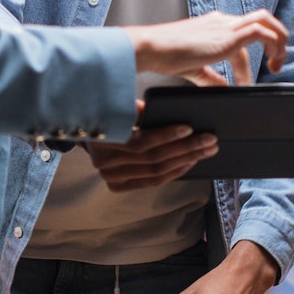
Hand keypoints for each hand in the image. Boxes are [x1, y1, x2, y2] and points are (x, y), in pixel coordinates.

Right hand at [86, 104, 216, 189]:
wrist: (84, 132)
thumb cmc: (108, 115)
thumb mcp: (118, 106)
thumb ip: (134, 110)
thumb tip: (154, 109)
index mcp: (103, 140)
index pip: (140, 142)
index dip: (166, 135)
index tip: (188, 127)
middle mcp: (105, 163)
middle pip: (153, 158)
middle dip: (186, 148)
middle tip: (210, 139)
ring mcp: (111, 177)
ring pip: (156, 171)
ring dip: (186, 160)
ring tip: (207, 149)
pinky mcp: (118, 186)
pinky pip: (153, 181)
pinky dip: (174, 171)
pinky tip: (191, 162)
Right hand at [125, 10, 287, 85]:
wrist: (151, 47)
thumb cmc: (163, 56)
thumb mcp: (194, 70)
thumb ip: (210, 78)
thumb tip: (223, 90)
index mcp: (213, 26)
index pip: (242, 36)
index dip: (248, 64)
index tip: (245, 83)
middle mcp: (222, 21)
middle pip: (261, 20)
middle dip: (275, 39)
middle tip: (275, 65)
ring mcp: (226, 25)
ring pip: (266, 20)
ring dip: (278, 41)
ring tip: (277, 65)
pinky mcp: (228, 35)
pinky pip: (262, 32)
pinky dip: (271, 47)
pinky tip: (266, 67)